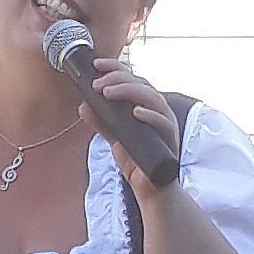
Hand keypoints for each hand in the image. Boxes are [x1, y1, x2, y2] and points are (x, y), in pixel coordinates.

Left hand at [89, 56, 180, 203]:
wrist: (150, 188)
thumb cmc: (137, 159)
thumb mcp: (114, 137)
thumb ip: (101, 122)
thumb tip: (83, 106)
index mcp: (146, 105)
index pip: (132, 78)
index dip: (116, 68)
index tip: (96, 65)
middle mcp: (157, 110)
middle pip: (141, 83)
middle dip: (118, 79)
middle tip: (97, 84)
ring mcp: (165, 123)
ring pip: (152, 98)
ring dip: (129, 91)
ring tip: (108, 92)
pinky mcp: (169, 140)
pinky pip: (163, 123)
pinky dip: (150, 116)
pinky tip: (136, 113)